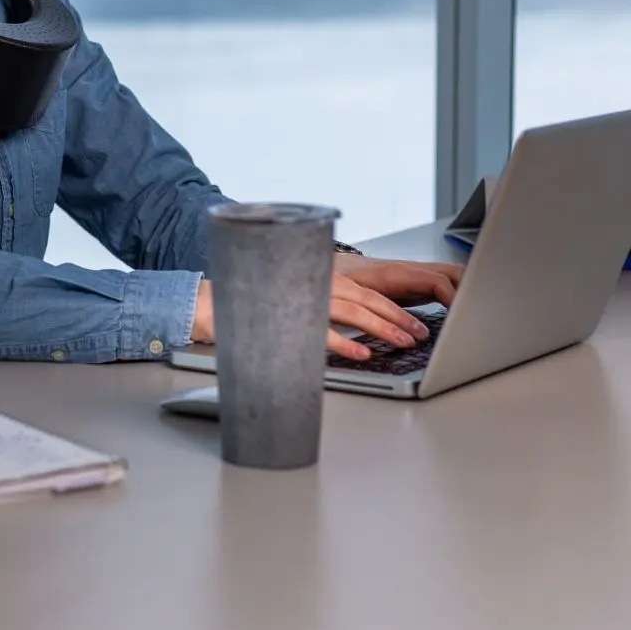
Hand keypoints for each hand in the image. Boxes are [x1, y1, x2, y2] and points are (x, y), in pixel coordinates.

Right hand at [188, 257, 464, 356]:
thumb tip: (356, 329)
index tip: (414, 323)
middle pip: (368, 300)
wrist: (211, 303)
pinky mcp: (287, 317)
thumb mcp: (296, 301)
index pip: (368, 292)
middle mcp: (315, 282)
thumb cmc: (255, 303)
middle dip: (398, 318)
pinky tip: (364, 353)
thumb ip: (324, 307)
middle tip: (419, 334)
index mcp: (320, 276)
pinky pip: (322, 331)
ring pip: (354, 312)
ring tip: (403, 342)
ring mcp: (302, 298)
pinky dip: (346, 342)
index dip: (394, 307)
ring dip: (382, 328)